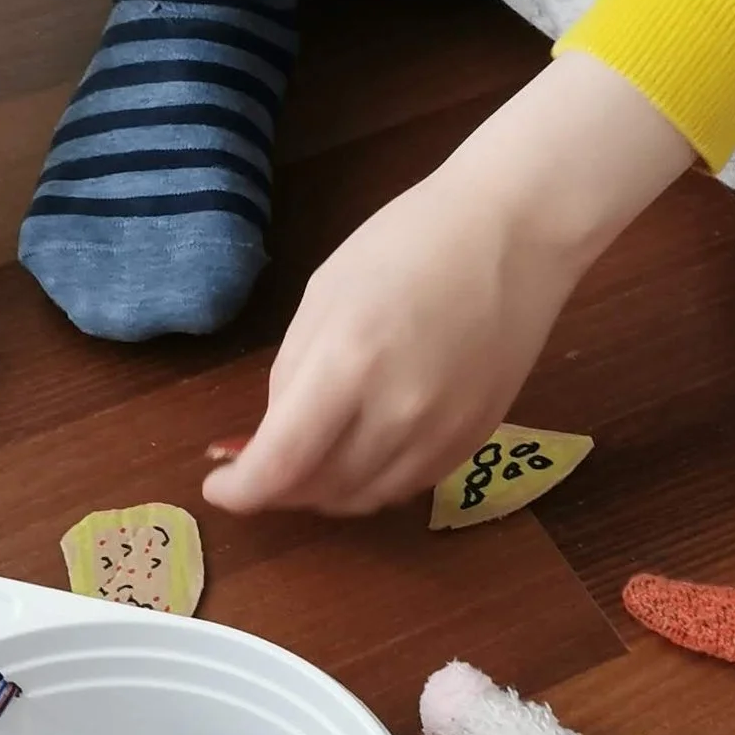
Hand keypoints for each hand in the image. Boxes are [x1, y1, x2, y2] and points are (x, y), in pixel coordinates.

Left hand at [203, 53, 691, 517]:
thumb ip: (291, 371)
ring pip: (364, 500)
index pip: (280, 465)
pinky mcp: (475, 438)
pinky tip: (361, 450)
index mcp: (348, 364)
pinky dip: (372, 481)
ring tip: (310, 459)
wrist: (514, 234)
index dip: (241, 491)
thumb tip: (273, 437)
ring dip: (324, 490)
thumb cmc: (409, 243)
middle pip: (319, 491)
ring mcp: (443, 433)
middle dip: (278, 487)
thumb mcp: (325, 293)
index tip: (219, 487)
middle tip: (262, 464)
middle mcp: (397, 413)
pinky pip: (407, 487)